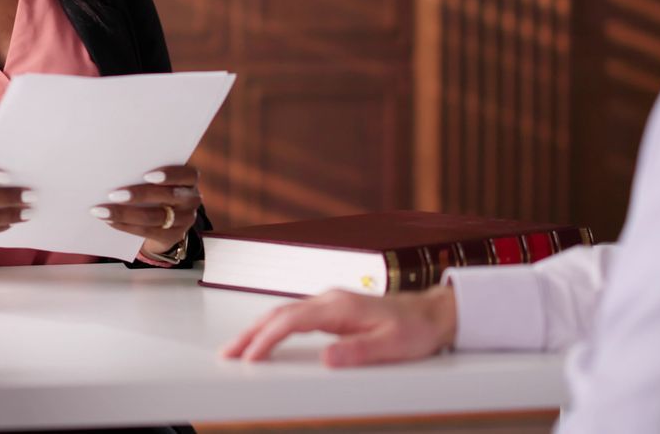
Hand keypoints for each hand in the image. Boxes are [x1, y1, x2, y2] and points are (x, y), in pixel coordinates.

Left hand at [92, 164, 199, 259]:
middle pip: (167, 196)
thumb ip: (145, 174)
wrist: (166, 222)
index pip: (187, 174)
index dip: (169, 175)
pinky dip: (126, 226)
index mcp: (189, 180)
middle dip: (139, 195)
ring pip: (155, 217)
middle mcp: (191, 199)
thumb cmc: (156, 191)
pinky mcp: (173, 236)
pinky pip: (148, 231)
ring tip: (103, 211)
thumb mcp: (158, 181)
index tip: (146, 175)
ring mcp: (184, 219)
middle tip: (114, 194)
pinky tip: (110, 221)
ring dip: (126, 214)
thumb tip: (115, 169)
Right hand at [221, 285, 458, 366]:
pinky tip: (266, 336)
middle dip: (250, 334)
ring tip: (238, 348)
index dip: (266, 339)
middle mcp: (329, 300)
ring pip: (283, 313)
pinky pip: (293, 315)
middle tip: (227, 353)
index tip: (249, 357)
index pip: (291, 321)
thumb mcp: (390, 346)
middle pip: (278, 314)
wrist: (432, 314)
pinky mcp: (332, 309)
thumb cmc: (414, 329)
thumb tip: (325, 360)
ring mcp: (329, 302)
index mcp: (339, 307)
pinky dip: (273, 326)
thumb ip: (357, 352)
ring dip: (258, 329)